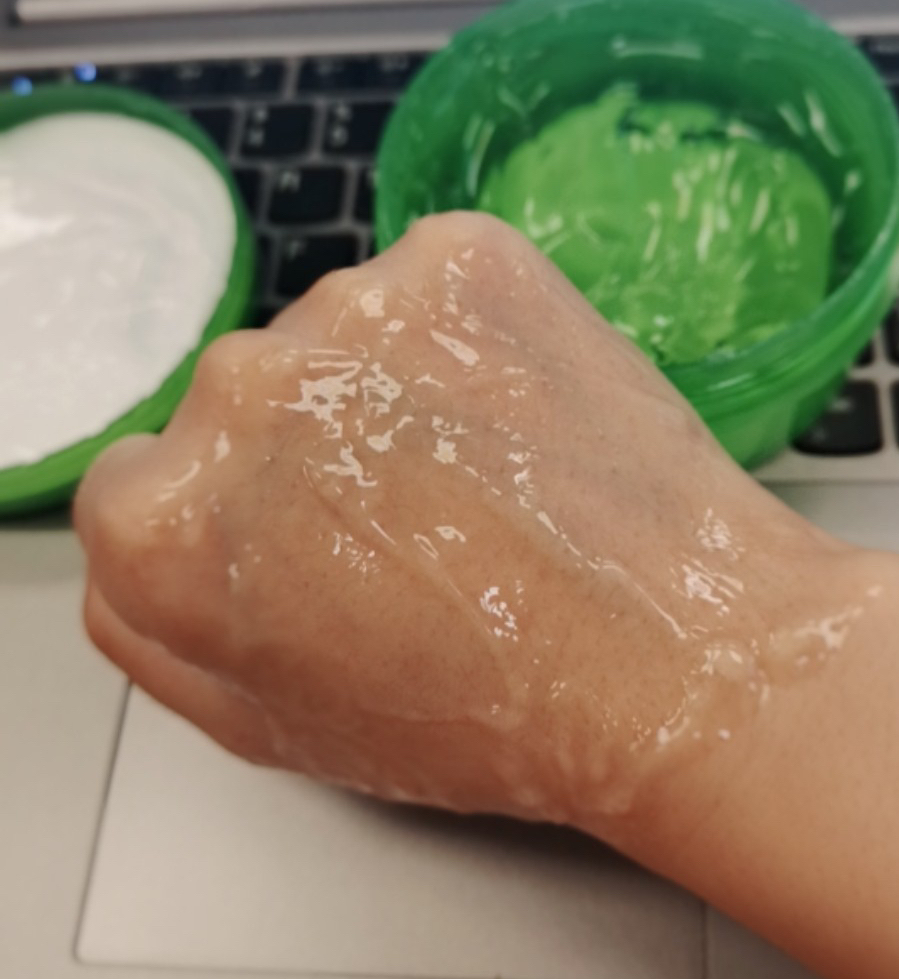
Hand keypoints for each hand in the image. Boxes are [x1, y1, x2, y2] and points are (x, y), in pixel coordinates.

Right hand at [76, 212, 862, 830]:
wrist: (674, 657)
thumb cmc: (484, 713)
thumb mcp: (273, 721)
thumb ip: (158, 624)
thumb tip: (148, 526)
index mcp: (163, 524)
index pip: (144, 485)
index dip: (238, 524)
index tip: (310, 548)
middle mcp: (236, 390)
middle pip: (245, 402)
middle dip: (312, 454)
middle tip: (416, 522)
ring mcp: (353, 306)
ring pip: (342, 341)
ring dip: (393, 391)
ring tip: (490, 477)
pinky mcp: (460, 257)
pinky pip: (433, 293)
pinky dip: (469, 340)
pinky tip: (526, 418)